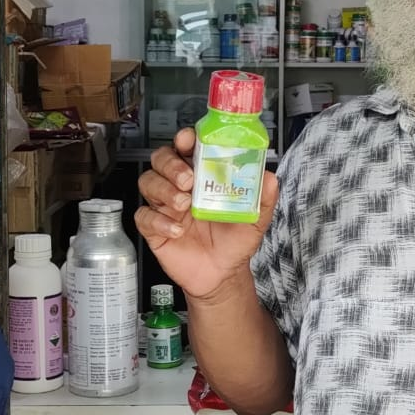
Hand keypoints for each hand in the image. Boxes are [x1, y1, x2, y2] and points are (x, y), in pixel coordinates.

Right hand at [135, 128, 277, 299]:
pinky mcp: (154, 228)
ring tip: (184, 205)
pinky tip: (176, 230)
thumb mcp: (255, 219)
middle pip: (161, 159)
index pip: (187, 147)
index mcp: (202, 176)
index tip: (188, 140)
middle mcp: (179, 186)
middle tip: (188, 179)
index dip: (184, 139)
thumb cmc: (234, 241)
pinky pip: (144, 216)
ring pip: (148, 182)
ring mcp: (165, 206)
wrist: (222, 275)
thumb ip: (263, 198)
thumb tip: (270, 178)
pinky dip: (158, 221)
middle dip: (171, 164)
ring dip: (164, 189)